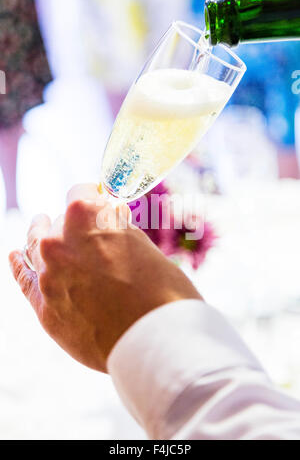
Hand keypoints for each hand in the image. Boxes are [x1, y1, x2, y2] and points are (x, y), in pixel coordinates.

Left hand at [9, 184, 200, 372]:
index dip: (92, 196)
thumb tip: (111, 217)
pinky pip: (25, 278)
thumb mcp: (144, 246)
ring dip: (42, 236)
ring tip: (40, 227)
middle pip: (58, 221)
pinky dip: (20, 264)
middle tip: (89, 234)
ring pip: (36, 245)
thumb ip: (119, 229)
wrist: (157, 342)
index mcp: (87, 216)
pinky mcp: (45, 307)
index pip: (80, 192)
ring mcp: (49, 274)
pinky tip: (15, 255)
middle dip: (73, 225)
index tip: (97, 201)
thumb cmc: (163, 291)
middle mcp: (60, 240)